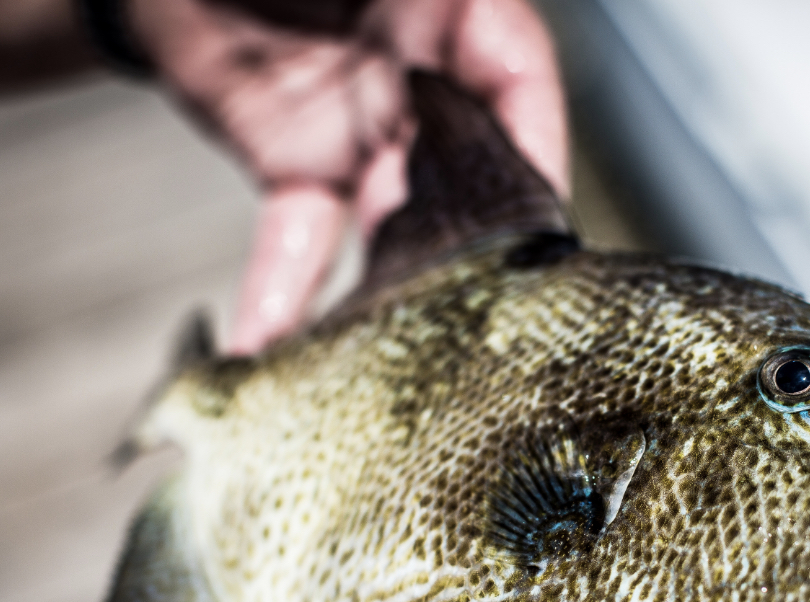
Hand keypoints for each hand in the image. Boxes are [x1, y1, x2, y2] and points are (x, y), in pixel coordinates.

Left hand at [129, 0, 567, 352]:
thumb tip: (444, 72)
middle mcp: (419, 82)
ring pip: (390, 232)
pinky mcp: (293, 163)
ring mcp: (359, 131)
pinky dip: (281, 296)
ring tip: (376, 359)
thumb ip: (414, 5)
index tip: (540, 227)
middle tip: (465, 324)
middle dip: (469, 257)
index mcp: (452, 11)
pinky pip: (298, 239)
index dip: (537, 157)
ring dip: (386, 298)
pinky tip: (269, 343)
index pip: (520, 87)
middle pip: (469, 181)